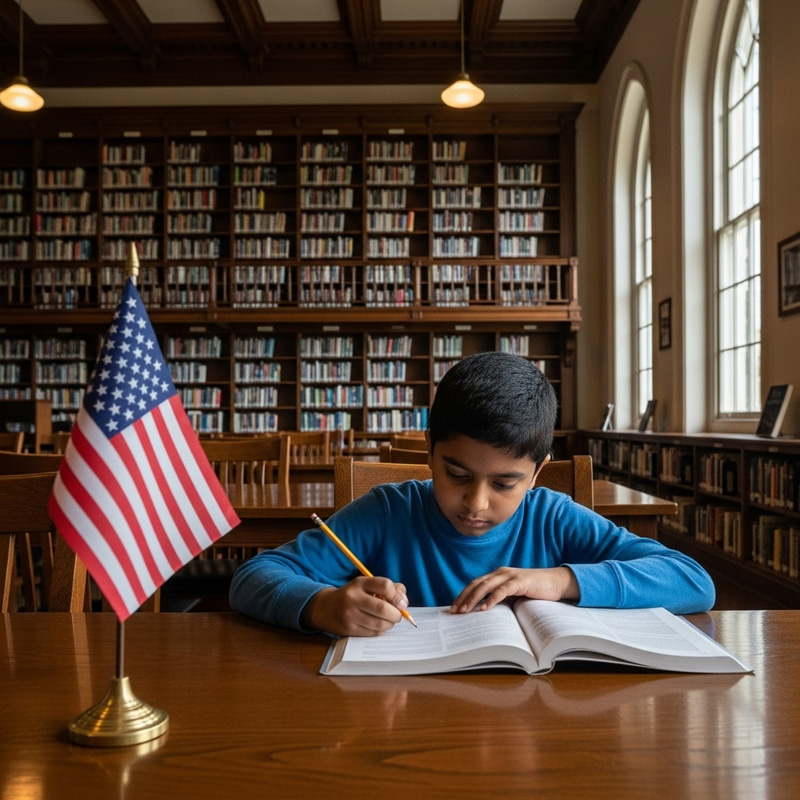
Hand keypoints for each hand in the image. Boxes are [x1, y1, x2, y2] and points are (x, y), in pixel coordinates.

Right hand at [302, 576, 409, 636]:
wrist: (325, 608)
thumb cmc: (353, 595)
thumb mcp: (366, 585)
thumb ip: (389, 588)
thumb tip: (404, 602)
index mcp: (360, 583)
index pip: (384, 585)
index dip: (398, 596)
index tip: (402, 603)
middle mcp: (353, 598)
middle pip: (383, 609)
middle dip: (396, 615)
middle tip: (398, 616)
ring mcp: (350, 615)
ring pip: (379, 624)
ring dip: (389, 624)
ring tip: (388, 621)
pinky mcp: (348, 629)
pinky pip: (372, 633)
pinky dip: (380, 631)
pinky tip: (377, 626)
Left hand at [450, 566, 579, 613]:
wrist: (556, 583)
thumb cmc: (535, 591)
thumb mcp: (514, 596)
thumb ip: (501, 599)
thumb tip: (483, 613)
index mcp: (498, 576)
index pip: (475, 584)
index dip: (463, 595)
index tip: (454, 607)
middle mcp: (501, 573)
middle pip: (476, 584)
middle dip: (464, 597)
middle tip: (454, 611)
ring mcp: (510, 576)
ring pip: (486, 586)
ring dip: (473, 599)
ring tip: (465, 611)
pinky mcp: (520, 581)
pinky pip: (502, 590)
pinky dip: (492, 599)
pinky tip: (485, 608)